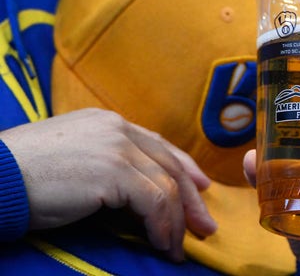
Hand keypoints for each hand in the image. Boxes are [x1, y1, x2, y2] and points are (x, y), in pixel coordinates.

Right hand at [0, 108, 216, 261]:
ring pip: (166, 186)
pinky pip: (154, 202)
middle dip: (190, 199)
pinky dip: (163, 226)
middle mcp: (117, 128)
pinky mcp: (114, 170)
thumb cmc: (23, 176)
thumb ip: (106, 163)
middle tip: (204, 226)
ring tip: (176, 249)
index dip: (183, 167)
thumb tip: (133, 191)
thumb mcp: (73, 160)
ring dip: (176, 222)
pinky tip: (161, 244)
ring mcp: (117, 146)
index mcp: (107, 122)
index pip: (157, 145)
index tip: (200, 188)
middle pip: (169, 164)